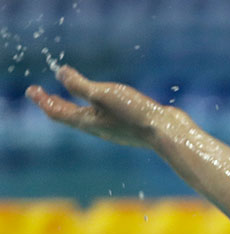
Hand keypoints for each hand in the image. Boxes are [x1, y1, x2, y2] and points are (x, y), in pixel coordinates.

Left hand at [26, 66, 177, 147]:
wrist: (167, 133)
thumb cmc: (134, 114)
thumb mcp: (103, 94)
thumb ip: (79, 85)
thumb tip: (60, 73)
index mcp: (89, 122)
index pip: (58, 112)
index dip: (43, 101)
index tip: (31, 90)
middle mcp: (100, 128)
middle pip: (71, 116)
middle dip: (55, 104)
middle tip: (42, 94)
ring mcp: (116, 129)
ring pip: (89, 117)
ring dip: (76, 106)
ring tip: (71, 96)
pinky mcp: (131, 125)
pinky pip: (107, 116)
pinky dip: (97, 107)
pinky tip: (105, 103)